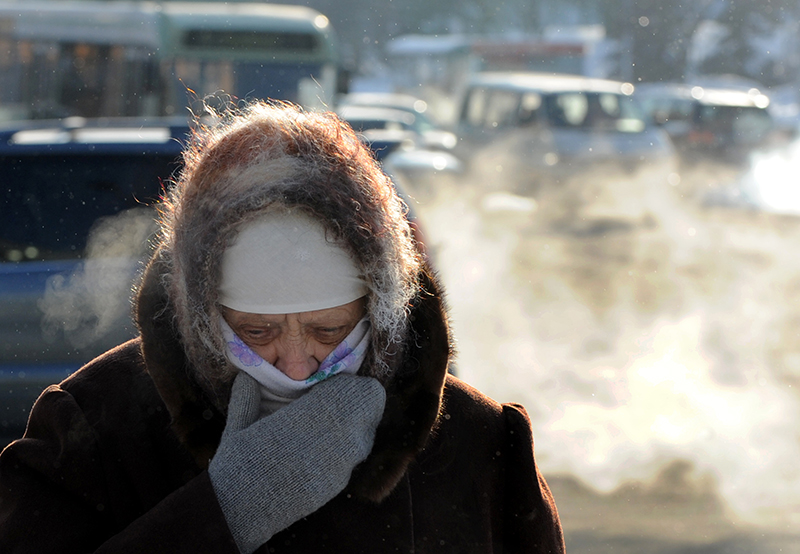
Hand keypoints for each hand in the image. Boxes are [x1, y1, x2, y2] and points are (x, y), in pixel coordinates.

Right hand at [209, 371, 385, 553]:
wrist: (239, 513)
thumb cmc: (236, 466)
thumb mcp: (238, 426)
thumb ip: (247, 396)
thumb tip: (248, 375)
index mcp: (304, 417)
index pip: (348, 390)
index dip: (345, 384)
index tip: (331, 384)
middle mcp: (328, 439)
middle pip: (368, 408)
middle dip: (357, 402)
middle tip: (338, 403)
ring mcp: (336, 465)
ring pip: (365, 435)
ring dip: (354, 426)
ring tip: (331, 427)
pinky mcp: (336, 486)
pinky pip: (353, 460)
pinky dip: (346, 451)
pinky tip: (324, 453)